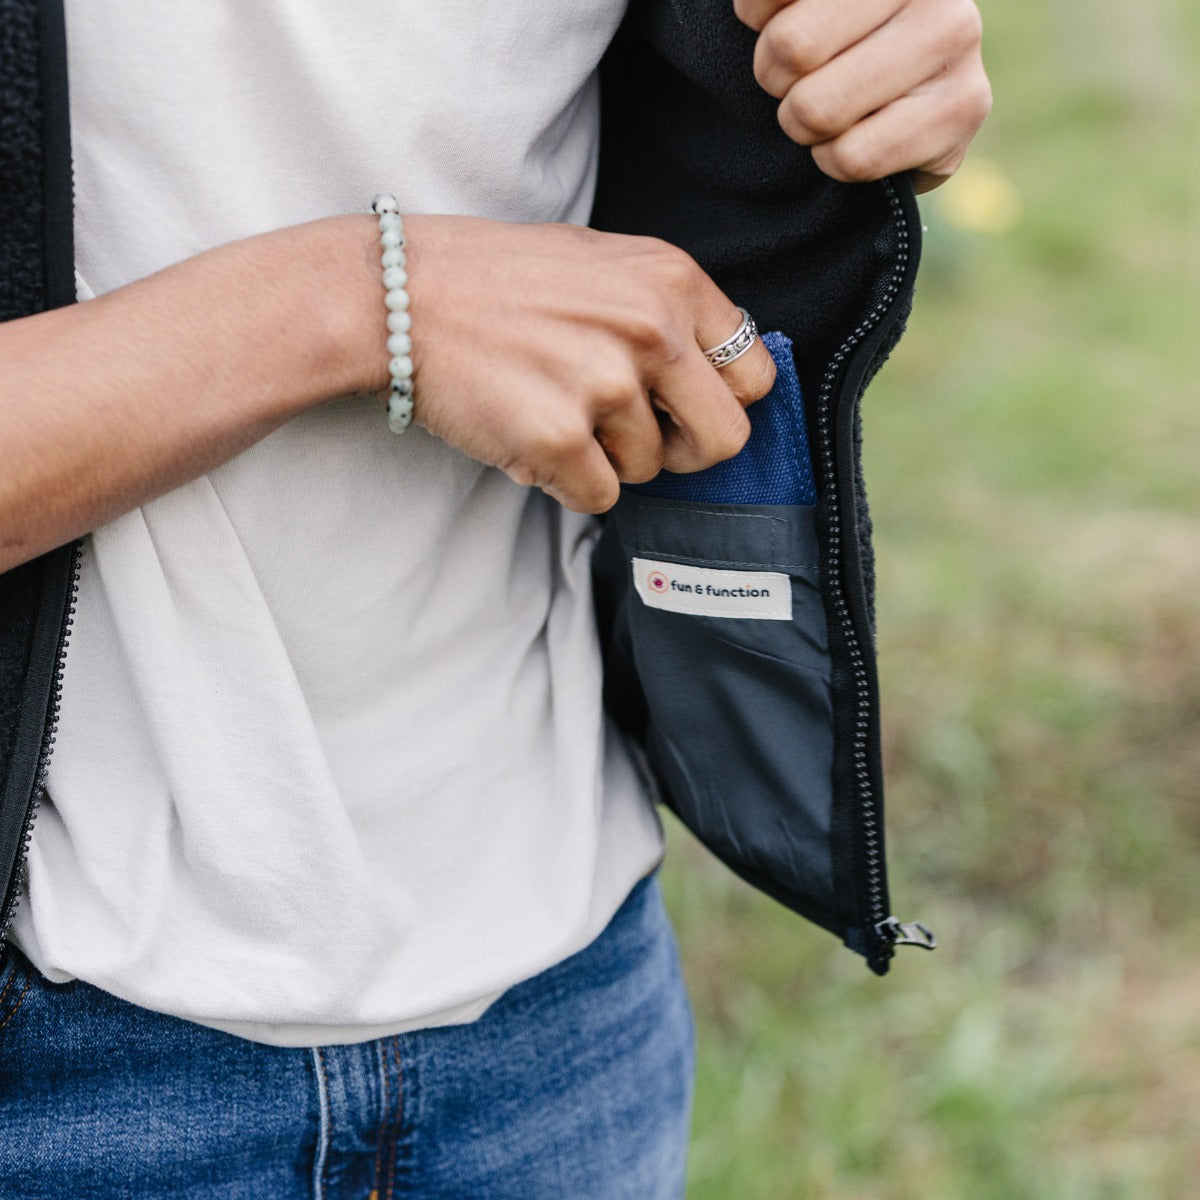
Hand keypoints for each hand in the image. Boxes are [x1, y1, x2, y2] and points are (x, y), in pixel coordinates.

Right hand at [401, 216, 775, 513]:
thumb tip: (716, 375)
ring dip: (604, 458)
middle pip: (725, 439)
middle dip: (683, 451)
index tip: (683, 409)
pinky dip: (565, 482)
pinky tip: (529, 438)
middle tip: (634, 437)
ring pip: (647, 470)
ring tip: (552, 411)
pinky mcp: (558, 437)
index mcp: (672, 281)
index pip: (754, 375)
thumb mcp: (603, 260)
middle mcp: (651, 330)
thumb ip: (667, 310)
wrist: (398, 296)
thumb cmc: (494, 279)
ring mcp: (605, 385)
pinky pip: (597, 498)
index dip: (719, 403)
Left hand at [733, 0, 991, 192]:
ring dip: (804, 125)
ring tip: (827, 111)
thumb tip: (749, 5)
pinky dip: (833, 159)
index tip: (772, 23)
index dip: (756, 19)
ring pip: (818, 108)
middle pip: (791, 46)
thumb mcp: (802, 7)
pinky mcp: (962, 107)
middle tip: (796, 80)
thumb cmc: (837, 42)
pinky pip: (852, 156)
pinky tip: (853, 139)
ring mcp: (957, 36)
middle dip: (776, 78)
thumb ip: (775, 1)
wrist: (911, 105)